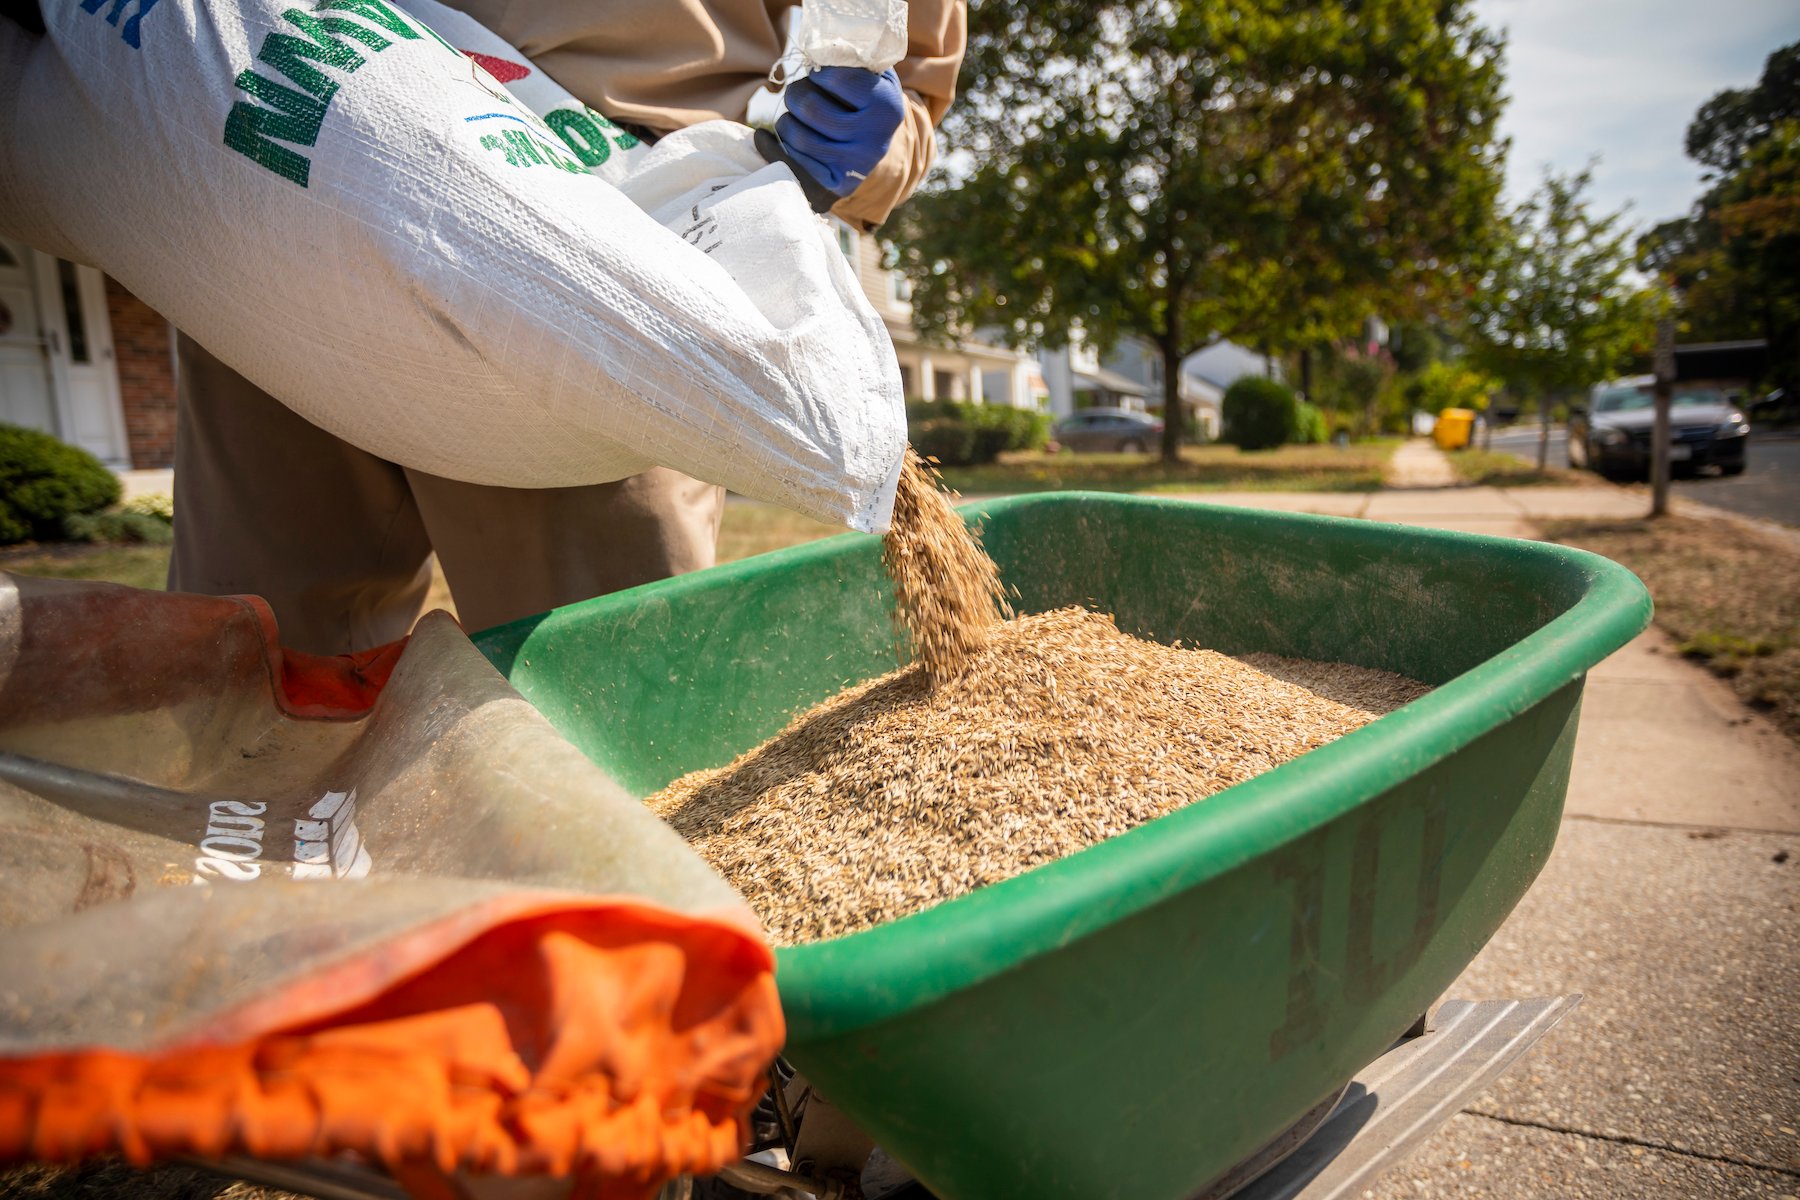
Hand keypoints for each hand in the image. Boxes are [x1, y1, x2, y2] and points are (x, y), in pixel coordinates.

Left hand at [776, 67, 905, 197]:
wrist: (870, 150)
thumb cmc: (864, 103)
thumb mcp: (871, 77)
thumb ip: (853, 60)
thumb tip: (817, 51)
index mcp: (887, 105)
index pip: (834, 77)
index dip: (818, 72)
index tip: (818, 75)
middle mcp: (875, 138)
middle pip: (810, 106)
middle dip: (795, 94)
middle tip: (797, 93)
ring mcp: (856, 164)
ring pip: (797, 134)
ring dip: (786, 119)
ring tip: (792, 115)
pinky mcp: (837, 183)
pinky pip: (791, 159)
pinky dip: (774, 144)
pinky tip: (778, 134)